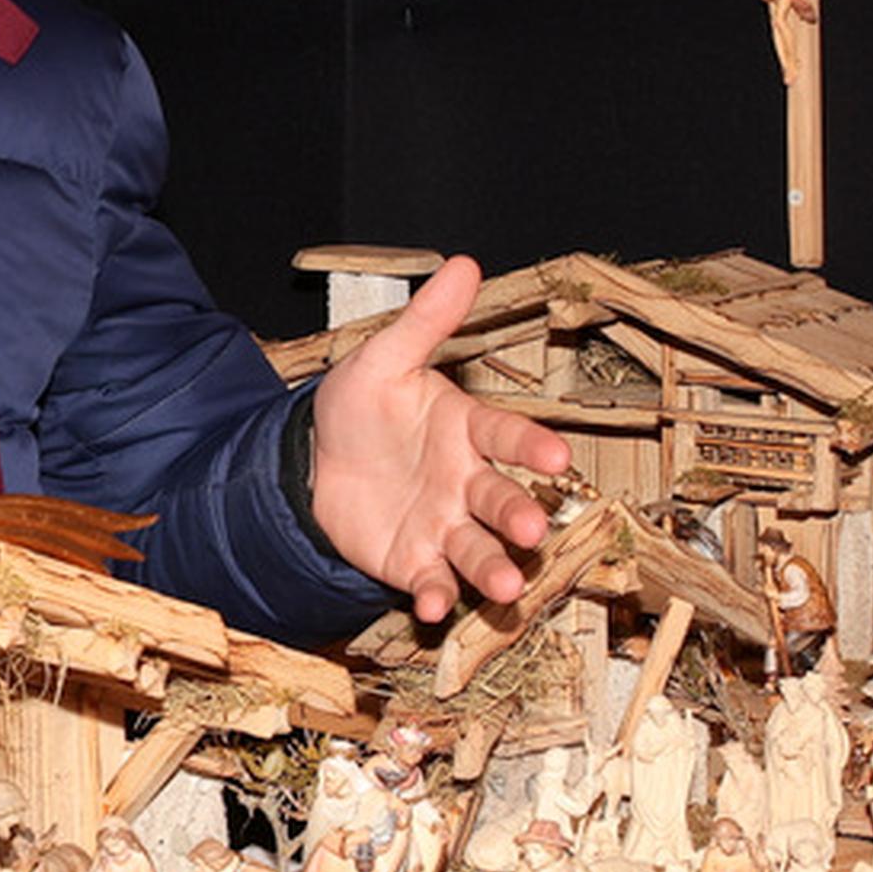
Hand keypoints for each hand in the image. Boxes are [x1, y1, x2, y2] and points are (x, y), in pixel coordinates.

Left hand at [306, 255, 571, 623]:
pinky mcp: (416, 561)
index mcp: (465, 428)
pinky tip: (433, 607)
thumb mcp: (383, 359)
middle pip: (500, 499)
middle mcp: (465, 482)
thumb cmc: (361, 409)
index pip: (505, 435)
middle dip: (519, 514)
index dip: (530, 447)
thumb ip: (425, 322)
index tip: (558, 458)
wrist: (314, 462)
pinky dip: (437, 595)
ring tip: (506, 584)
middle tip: (533, 528)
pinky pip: (433, 580)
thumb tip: (465, 264)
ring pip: (478, 549)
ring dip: (494, 567)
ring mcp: (444, 525)